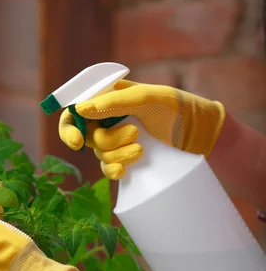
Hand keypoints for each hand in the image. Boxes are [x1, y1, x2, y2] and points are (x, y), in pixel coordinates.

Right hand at [59, 80, 225, 179]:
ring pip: (99, 154)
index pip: (74, 113)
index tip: (79, 141)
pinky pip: (108, 169)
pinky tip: (126, 170)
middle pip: (88, 137)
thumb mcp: (145, 99)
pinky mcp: (125, 159)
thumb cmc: (175, 107)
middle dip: (108, 140)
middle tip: (135, 133)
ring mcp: (116, 141)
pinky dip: (114, 170)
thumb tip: (79, 110)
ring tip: (142, 148)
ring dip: (118, 154)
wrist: (200, 135)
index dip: (70, 128)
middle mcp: (107, 120)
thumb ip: (112, 102)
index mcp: (107, 99)